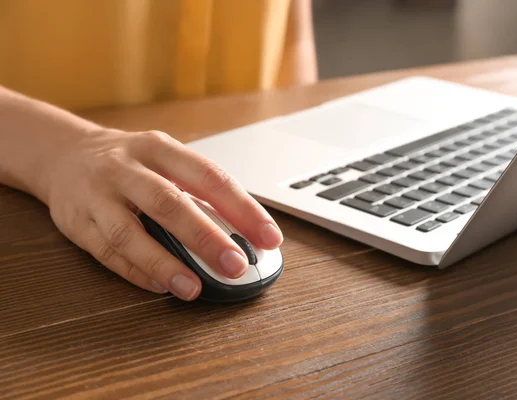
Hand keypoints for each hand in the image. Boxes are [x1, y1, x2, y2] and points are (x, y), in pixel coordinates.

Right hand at [43, 128, 282, 300]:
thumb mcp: (165, 160)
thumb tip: (242, 233)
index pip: (209, 177)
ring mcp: (97, 195)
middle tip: (235, 265)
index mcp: (159, 149)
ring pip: (128, 233)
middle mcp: (126, 168)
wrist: (64, 154)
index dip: (242, 208)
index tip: (269, 237)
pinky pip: (106, 252)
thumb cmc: (130, 162)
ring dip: (164, 264)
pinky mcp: (76, 222)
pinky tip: (161, 286)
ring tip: (194, 288)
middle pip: (168, 203)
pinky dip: (136, 271)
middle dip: (206, 237)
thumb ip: (197, 191)